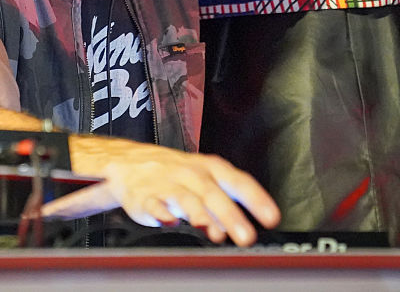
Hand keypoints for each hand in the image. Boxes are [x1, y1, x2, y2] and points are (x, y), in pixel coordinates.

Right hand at [43, 136, 279, 245]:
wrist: (127, 162)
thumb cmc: (174, 175)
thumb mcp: (203, 183)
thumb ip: (223, 206)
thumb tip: (240, 229)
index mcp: (208, 168)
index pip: (237, 181)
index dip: (255, 199)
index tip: (271, 218)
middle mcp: (189, 173)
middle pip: (213, 192)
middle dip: (230, 214)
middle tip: (246, 237)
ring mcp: (166, 183)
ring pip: (185, 197)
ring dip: (200, 214)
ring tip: (213, 231)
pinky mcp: (144, 195)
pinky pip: (153, 203)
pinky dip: (161, 212)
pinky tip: (170, 222)